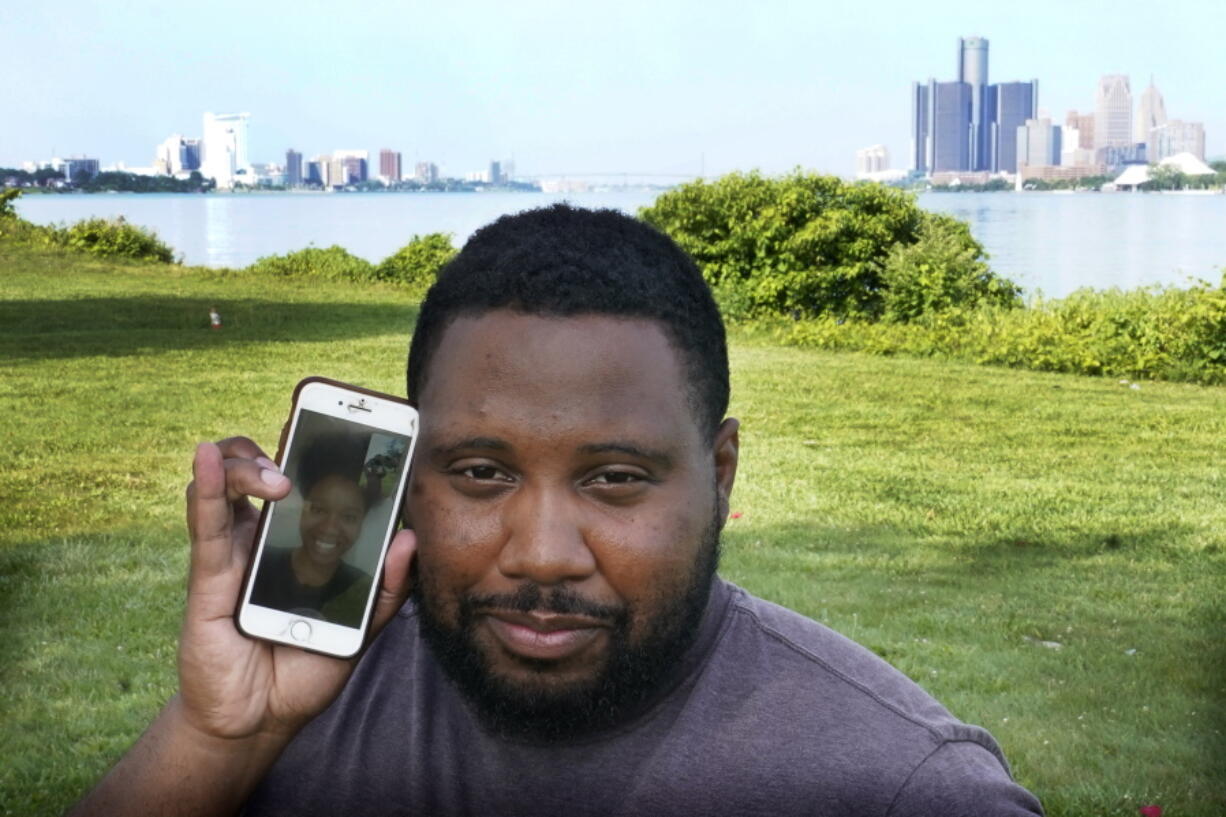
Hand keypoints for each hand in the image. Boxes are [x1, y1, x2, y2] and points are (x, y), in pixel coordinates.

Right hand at [179, 438, 414, 741]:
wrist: (260, 719)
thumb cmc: (306, 666)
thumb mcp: (360, 628)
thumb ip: (386, 588)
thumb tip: (409, 538)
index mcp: (303, 542)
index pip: (312, 483)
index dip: (324, 450)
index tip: (355, 425)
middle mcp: (268, 536)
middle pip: (268, 469)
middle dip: (288, 444)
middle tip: (313, 439)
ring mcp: (236, 551)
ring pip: (232, 483)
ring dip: (251, 463)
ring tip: (278, 478)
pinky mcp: (209, 575)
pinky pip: (206, 521)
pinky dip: (207, 483)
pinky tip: (207, 456)